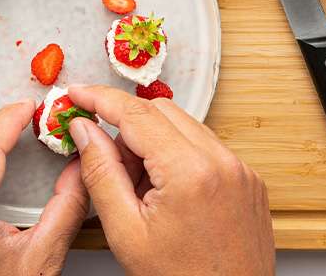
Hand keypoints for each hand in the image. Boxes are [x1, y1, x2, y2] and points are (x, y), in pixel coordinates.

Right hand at [67, 85, 274, 275]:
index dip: (100, 98)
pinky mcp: (249, 180)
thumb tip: (85, 130)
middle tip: (107, 161)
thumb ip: (101, 173)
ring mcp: (240, 170)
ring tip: (139, 189)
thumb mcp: (126, 232)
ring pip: (184, 126)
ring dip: (153, 142)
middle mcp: (222, 162)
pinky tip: (165, 194)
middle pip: (161, 111)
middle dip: (127, 126)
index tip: (77, 93)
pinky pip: (206, 147)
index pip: (135, 113)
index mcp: (190, 172)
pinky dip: (178, 156)